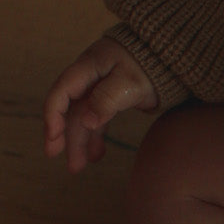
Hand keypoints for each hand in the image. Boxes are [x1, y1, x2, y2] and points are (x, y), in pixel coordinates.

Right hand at [43, 37, 157, 172]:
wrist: (169, 56)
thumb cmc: (150, 64)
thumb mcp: (130, 81)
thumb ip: (107, 99)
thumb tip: (87, 121)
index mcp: (87, 68)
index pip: (62, 93)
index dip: (53, 116)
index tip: (54, 139)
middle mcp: (88, 78)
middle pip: (71, 110)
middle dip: (67, 138)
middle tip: (68, 164)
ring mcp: (98, 88)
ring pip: (83, 117)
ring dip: (81, 141)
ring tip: (80, 167)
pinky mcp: (110, 97)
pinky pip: (98, 119)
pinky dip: (96, 136)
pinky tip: (97, 154)